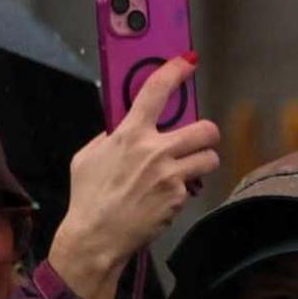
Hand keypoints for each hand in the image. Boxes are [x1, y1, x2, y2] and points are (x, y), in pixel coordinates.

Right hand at [53, 56, 219, 298]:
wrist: (96, 237)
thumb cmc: (88, 197)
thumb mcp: (87, 157)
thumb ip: (109, 137)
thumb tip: (123, 127)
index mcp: (129, 134)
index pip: (156, 92)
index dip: (174, 72)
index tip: (187, 62)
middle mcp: (154, 150)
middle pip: (205, 128)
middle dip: (206, 133)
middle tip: (198, 139)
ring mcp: (170, 175)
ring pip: (210, 157)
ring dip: (203, 161)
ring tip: (188, 169)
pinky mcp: (179, 198)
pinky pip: (196, 185)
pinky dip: (187, 189)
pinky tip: (168, 197)